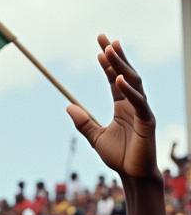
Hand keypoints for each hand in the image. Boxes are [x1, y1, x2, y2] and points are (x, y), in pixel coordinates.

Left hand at [67, 35, 156, 180]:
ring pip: (132, 83)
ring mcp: (141, 111)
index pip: (113, 78)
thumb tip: (68, 106)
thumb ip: (83, 122)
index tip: (100, 46)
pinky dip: (128, 91)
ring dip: (120, 67)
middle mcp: (133, 103)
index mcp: (122, 105)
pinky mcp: (147, 121)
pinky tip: (118, 80)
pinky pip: (138, 103)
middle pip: (124, 74)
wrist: (132, 175)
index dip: (107, 63)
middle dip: (115, 56)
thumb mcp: (95, 137)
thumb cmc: (118, 156)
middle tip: (105, 39)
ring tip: (110, 51)